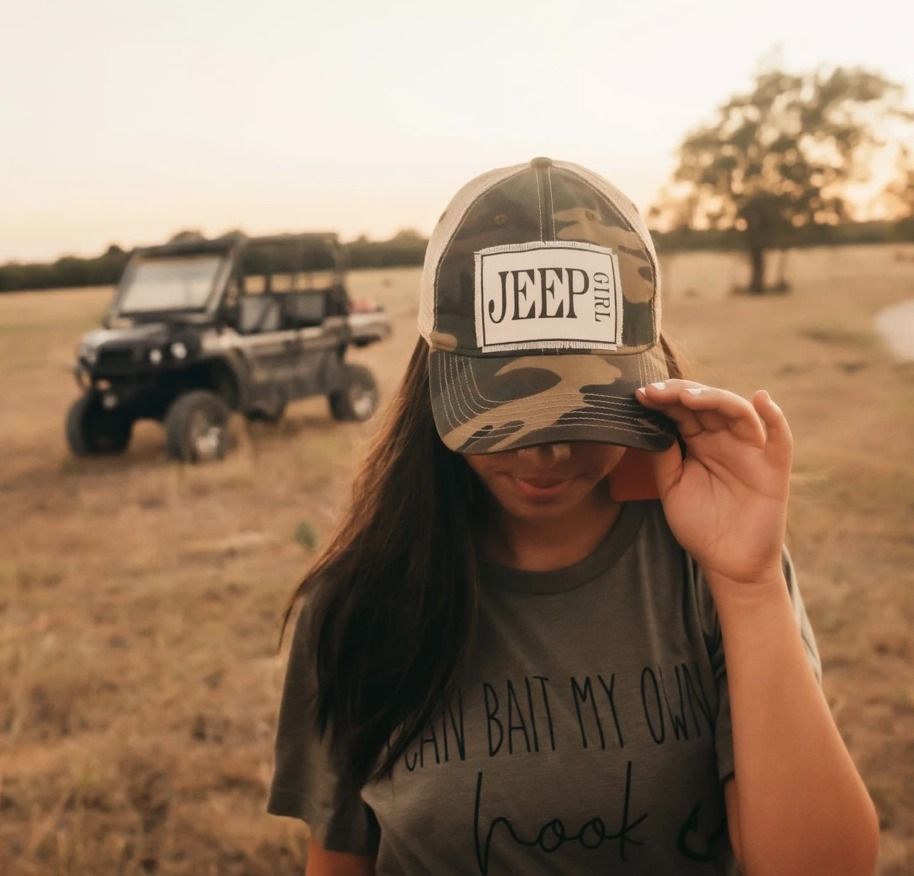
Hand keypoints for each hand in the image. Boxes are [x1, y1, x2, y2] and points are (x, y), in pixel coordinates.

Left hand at [635, 379, 792, 593]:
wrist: (727, 563)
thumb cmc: (699, 525)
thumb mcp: (671, 486)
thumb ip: (663, 456)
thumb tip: (649, 421)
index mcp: (700, 442)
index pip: (683, 411)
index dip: (664, 400)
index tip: (639, 395)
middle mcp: (725, 440)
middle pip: (707, 404)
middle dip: (680, 394)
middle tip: (655, 392)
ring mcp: (750, 451)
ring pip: (737, 412)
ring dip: (714, 398)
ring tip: (688, 397)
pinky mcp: (773, 469)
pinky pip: (780, 439)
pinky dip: (775, 417)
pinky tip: (761, 399)